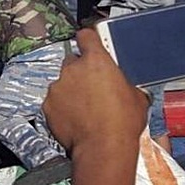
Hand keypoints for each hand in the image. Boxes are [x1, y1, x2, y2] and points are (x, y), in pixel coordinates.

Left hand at [43, 29, 149, 155]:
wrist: (103, 148)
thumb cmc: (122, 123)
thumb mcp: (136, 97)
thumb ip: (124, 82)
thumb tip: (124, 86)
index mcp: (96, 61)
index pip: (86, 36)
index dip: (88, 39)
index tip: (89, 43)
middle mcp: (73, 69)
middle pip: (73, 62)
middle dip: (80, 72)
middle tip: (92, 88)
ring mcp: (57, 87)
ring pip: (62, 83)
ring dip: (71, 91)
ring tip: (84, 109)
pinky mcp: (48, 105)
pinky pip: (54, 102)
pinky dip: (61, 107)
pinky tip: (74, 119)